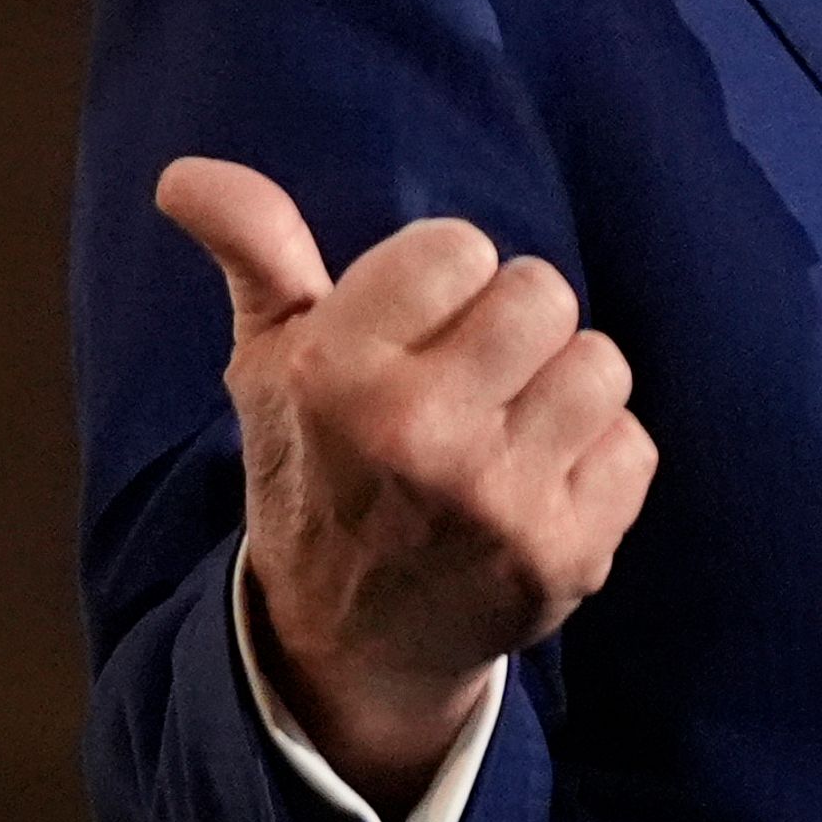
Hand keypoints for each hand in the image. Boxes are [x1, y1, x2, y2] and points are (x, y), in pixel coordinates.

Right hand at [157, 156, 658, 816]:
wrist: (352, 647)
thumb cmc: (318, 475)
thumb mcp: (270, 366)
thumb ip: (255, 254)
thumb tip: (188, 174)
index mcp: (337, 373)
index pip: (459, 246)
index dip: (445, 281)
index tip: (416, 331)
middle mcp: (419, 434)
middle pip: (544, 293)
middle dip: (514, 326)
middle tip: (472, 381)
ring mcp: (498, 500)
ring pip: (601, 363)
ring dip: (563, 391)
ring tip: (507, 432)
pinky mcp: (566, 553)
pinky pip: (633, 445)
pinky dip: (598, 463)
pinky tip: (539, 488)